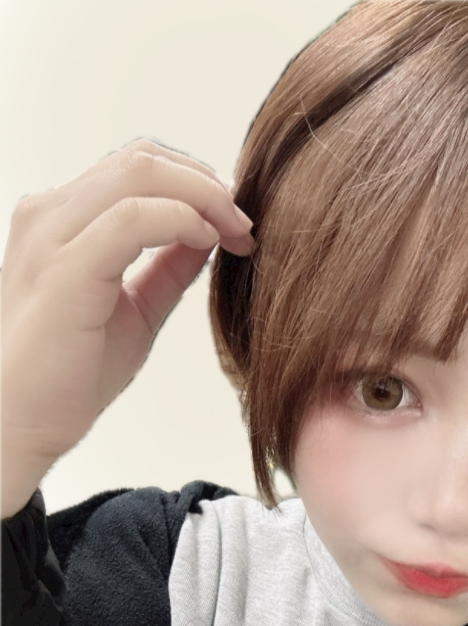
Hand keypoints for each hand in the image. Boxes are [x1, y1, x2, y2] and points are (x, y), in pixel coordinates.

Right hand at [0, 138, 253, 517]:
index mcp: (63, 220)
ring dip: (203, 196)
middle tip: (245, 225)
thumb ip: (168, 267)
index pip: (138, 167)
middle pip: (143, 159)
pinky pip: (132, 218)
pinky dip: (181, 219)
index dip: (198, 185)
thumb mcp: (136, 310)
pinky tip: (208, 242)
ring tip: (236, 233)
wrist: (19, 424)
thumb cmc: (69, 375)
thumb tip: (211, 234)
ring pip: (139, 172)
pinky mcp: (64, 268)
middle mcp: (51, 215)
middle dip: (208, 184)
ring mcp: (52, 235)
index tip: (237, 225)